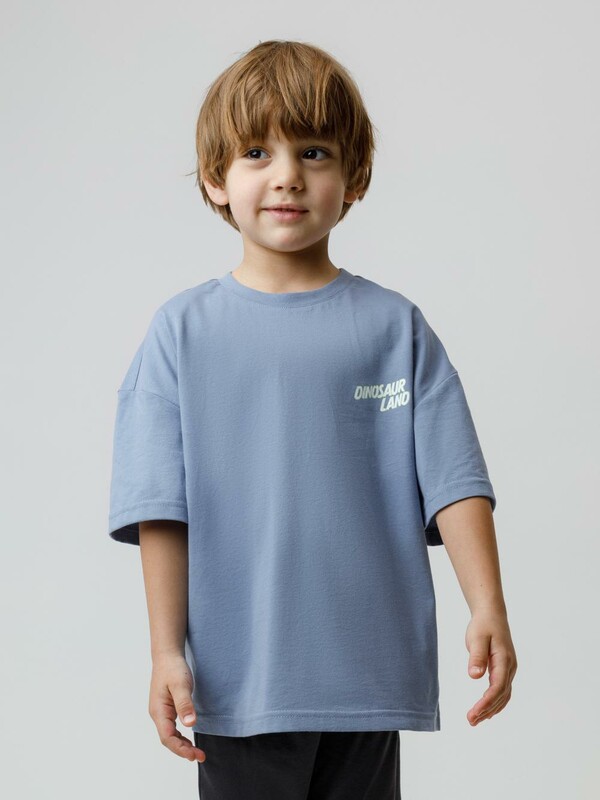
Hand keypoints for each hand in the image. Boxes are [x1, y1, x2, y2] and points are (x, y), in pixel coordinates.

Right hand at [148, 652, 205, 761]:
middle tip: (200, 756)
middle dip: (183, 750)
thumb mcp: (181, 684)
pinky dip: (180, 736)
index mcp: (158, 711)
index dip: (180, 749)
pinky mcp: (166, 708)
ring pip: (169, 735)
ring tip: (196, 752)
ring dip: (181, 745)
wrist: (167, 655)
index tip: (194, 755)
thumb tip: (190, 724)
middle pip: (168, 739)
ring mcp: (161, 711)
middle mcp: (157, 714)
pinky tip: (188, 738)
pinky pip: (171, 728)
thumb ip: (185, 704)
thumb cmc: (173, 668)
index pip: (167, 737)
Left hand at [465, 609, 516, 725]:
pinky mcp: (505, 669)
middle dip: (486, 710)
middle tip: (470, 721)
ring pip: (503, 695)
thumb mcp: (476, 638)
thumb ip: (476, 657)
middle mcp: (510, 667)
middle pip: (501, 695)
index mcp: (504, 660)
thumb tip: (475, 676)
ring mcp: (509, 669)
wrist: (492, 614)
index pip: (497, 687)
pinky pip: (503, 691)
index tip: (473, 713)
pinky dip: (496, 703)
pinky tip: (487, 711)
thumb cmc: (483, 625)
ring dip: (491, 709)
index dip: (486, 703)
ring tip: (475, 720)